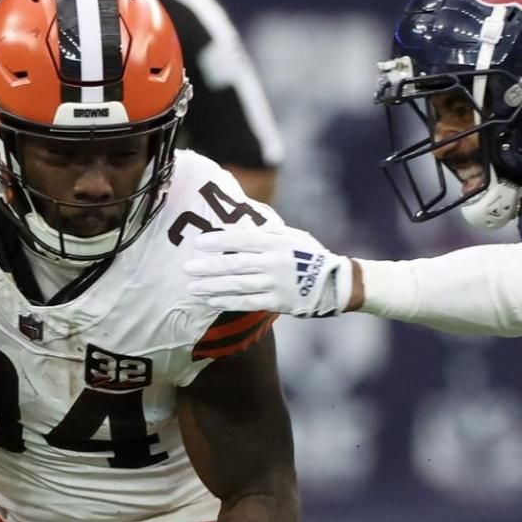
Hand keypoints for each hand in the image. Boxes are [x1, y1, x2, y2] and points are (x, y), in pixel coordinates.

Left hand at [183, 225, 352, 317]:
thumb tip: (241, 219)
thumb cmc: (310, 255)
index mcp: (276, 242)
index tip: (198, 243)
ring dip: (213, 287)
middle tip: (186, 268)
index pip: (242, 240)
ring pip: (238, 285)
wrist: (336, 283)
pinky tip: (211, 300)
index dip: (218, 242)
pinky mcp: (278, 303)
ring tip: (193, 287)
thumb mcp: (292, 235)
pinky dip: (227, 302)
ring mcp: (275, 284)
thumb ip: (267, 230)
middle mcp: (274, 262)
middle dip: (208, 267)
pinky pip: (247, 303)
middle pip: (235, 264)